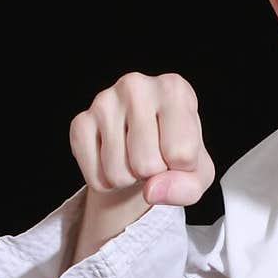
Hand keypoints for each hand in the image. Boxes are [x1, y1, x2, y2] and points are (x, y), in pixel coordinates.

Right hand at [69, 71, 214, 206]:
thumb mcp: (197, 173)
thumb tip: (151, 191)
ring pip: (118, 173)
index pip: (182, 153)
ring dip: (129, 180)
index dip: (183, 167)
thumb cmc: (177, 155)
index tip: (179, 151)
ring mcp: (104, 101)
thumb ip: (187, 187)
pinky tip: (114, 160)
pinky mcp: (80, 122)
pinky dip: (106, 183)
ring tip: (134, 158)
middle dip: (153, 175)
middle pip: (148, 165)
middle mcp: (137, 86)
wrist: (145, 149)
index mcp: (175, 89)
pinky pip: (95, 177)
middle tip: (154, 156)